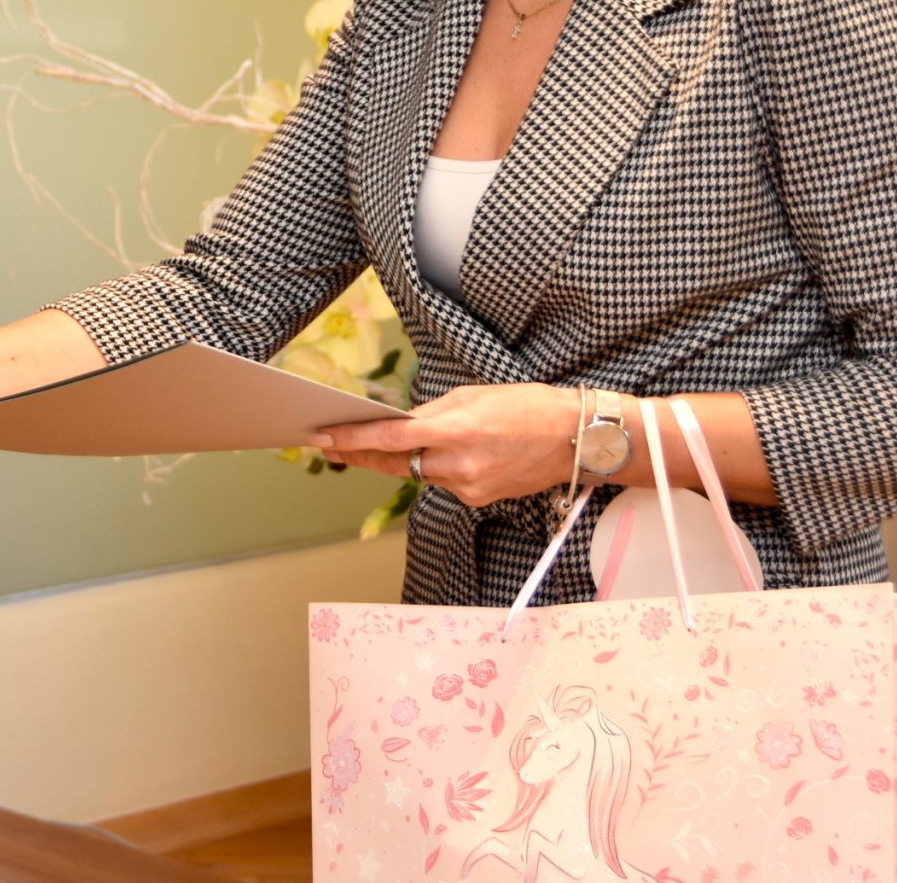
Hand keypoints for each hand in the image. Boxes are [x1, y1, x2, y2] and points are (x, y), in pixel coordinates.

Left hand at [313, 383, 575, 507]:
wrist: (573, 441)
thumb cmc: (526, 407)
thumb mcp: (473, 396)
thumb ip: (433, 413)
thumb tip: (402, 424)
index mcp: (457, 429)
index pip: (391, 438)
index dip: (352, 438)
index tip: (323, 436)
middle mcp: (459, 463)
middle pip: (396, 462)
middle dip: (360, 454)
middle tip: (329, 445)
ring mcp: (468, 486)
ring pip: (419, 473)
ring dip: (401, 459)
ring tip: (372, 445)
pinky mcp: (477, 499)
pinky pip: (444, 482)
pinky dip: (438, 467)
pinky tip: (448, 454)